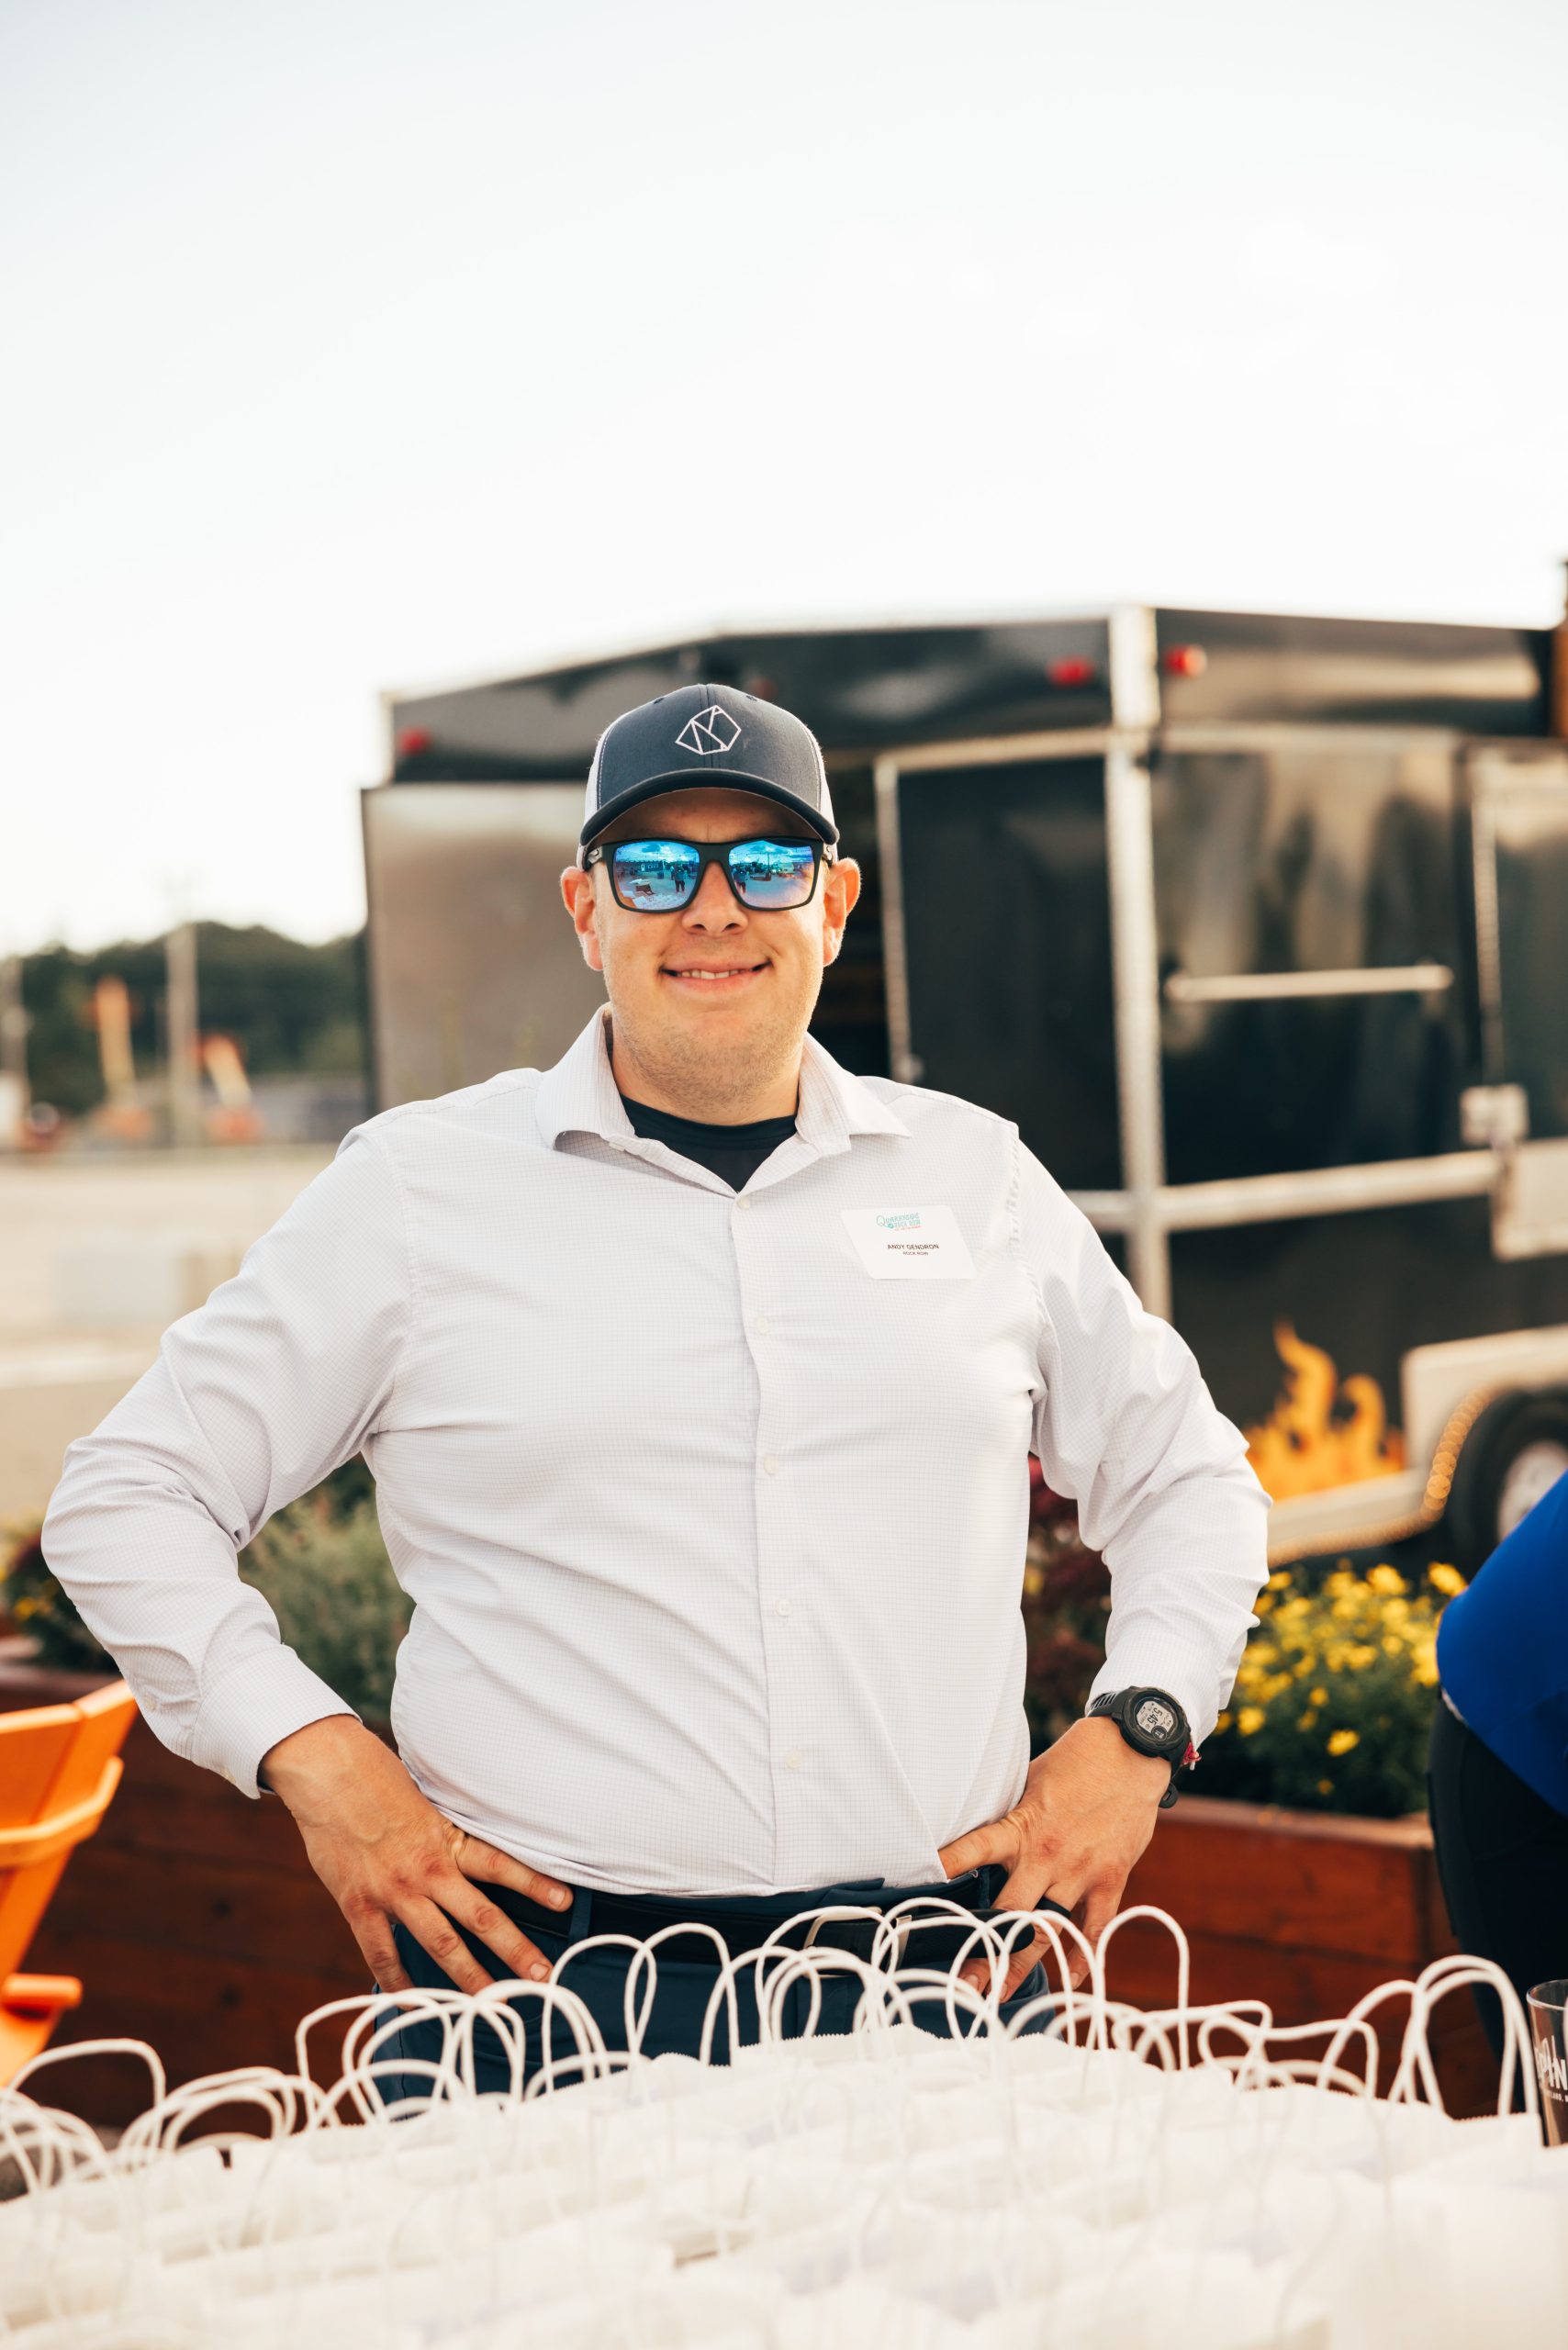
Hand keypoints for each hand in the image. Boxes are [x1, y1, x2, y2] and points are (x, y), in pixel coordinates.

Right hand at [261, 1716, 571, 1993]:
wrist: (329, 1774)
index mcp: (448, 1840)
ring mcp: (395, 1891)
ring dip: (471, 1977)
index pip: (502, 1864)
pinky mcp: (360, 1905)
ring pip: (440, 1944)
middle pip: (481, 1917)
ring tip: (494, 2002)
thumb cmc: (378, 1779)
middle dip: (515, 1950)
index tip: (566, 1902)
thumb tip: (463, 1850)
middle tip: (543, 1976)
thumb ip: (444, 1833)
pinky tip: (415, 2003)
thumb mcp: (425, 1800)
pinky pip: (383, 1954)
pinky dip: (399, 1982)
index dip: (536, 1884)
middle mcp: (428, 1870)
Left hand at [937, 1717, 1168, 1995]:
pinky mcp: (1110, 1879)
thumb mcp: (1028, 1783)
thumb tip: (974, 1831)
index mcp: (1021, 1827)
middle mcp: (1047, 1856)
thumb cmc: (1074, 1764)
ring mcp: (1080, 1872)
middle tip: (964, 1981)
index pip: (974, 1850)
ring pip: (1047, 1930)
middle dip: (985, 1950)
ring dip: (1022, 1964)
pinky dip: (1083, 1955)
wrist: (1130, 1754)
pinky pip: (1094, 1927)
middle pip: (1009, 1914)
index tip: (921, 1887)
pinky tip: (1070, 1977)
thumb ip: (1007, 1815)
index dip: (948, 1866)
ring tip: (1000, 1994)